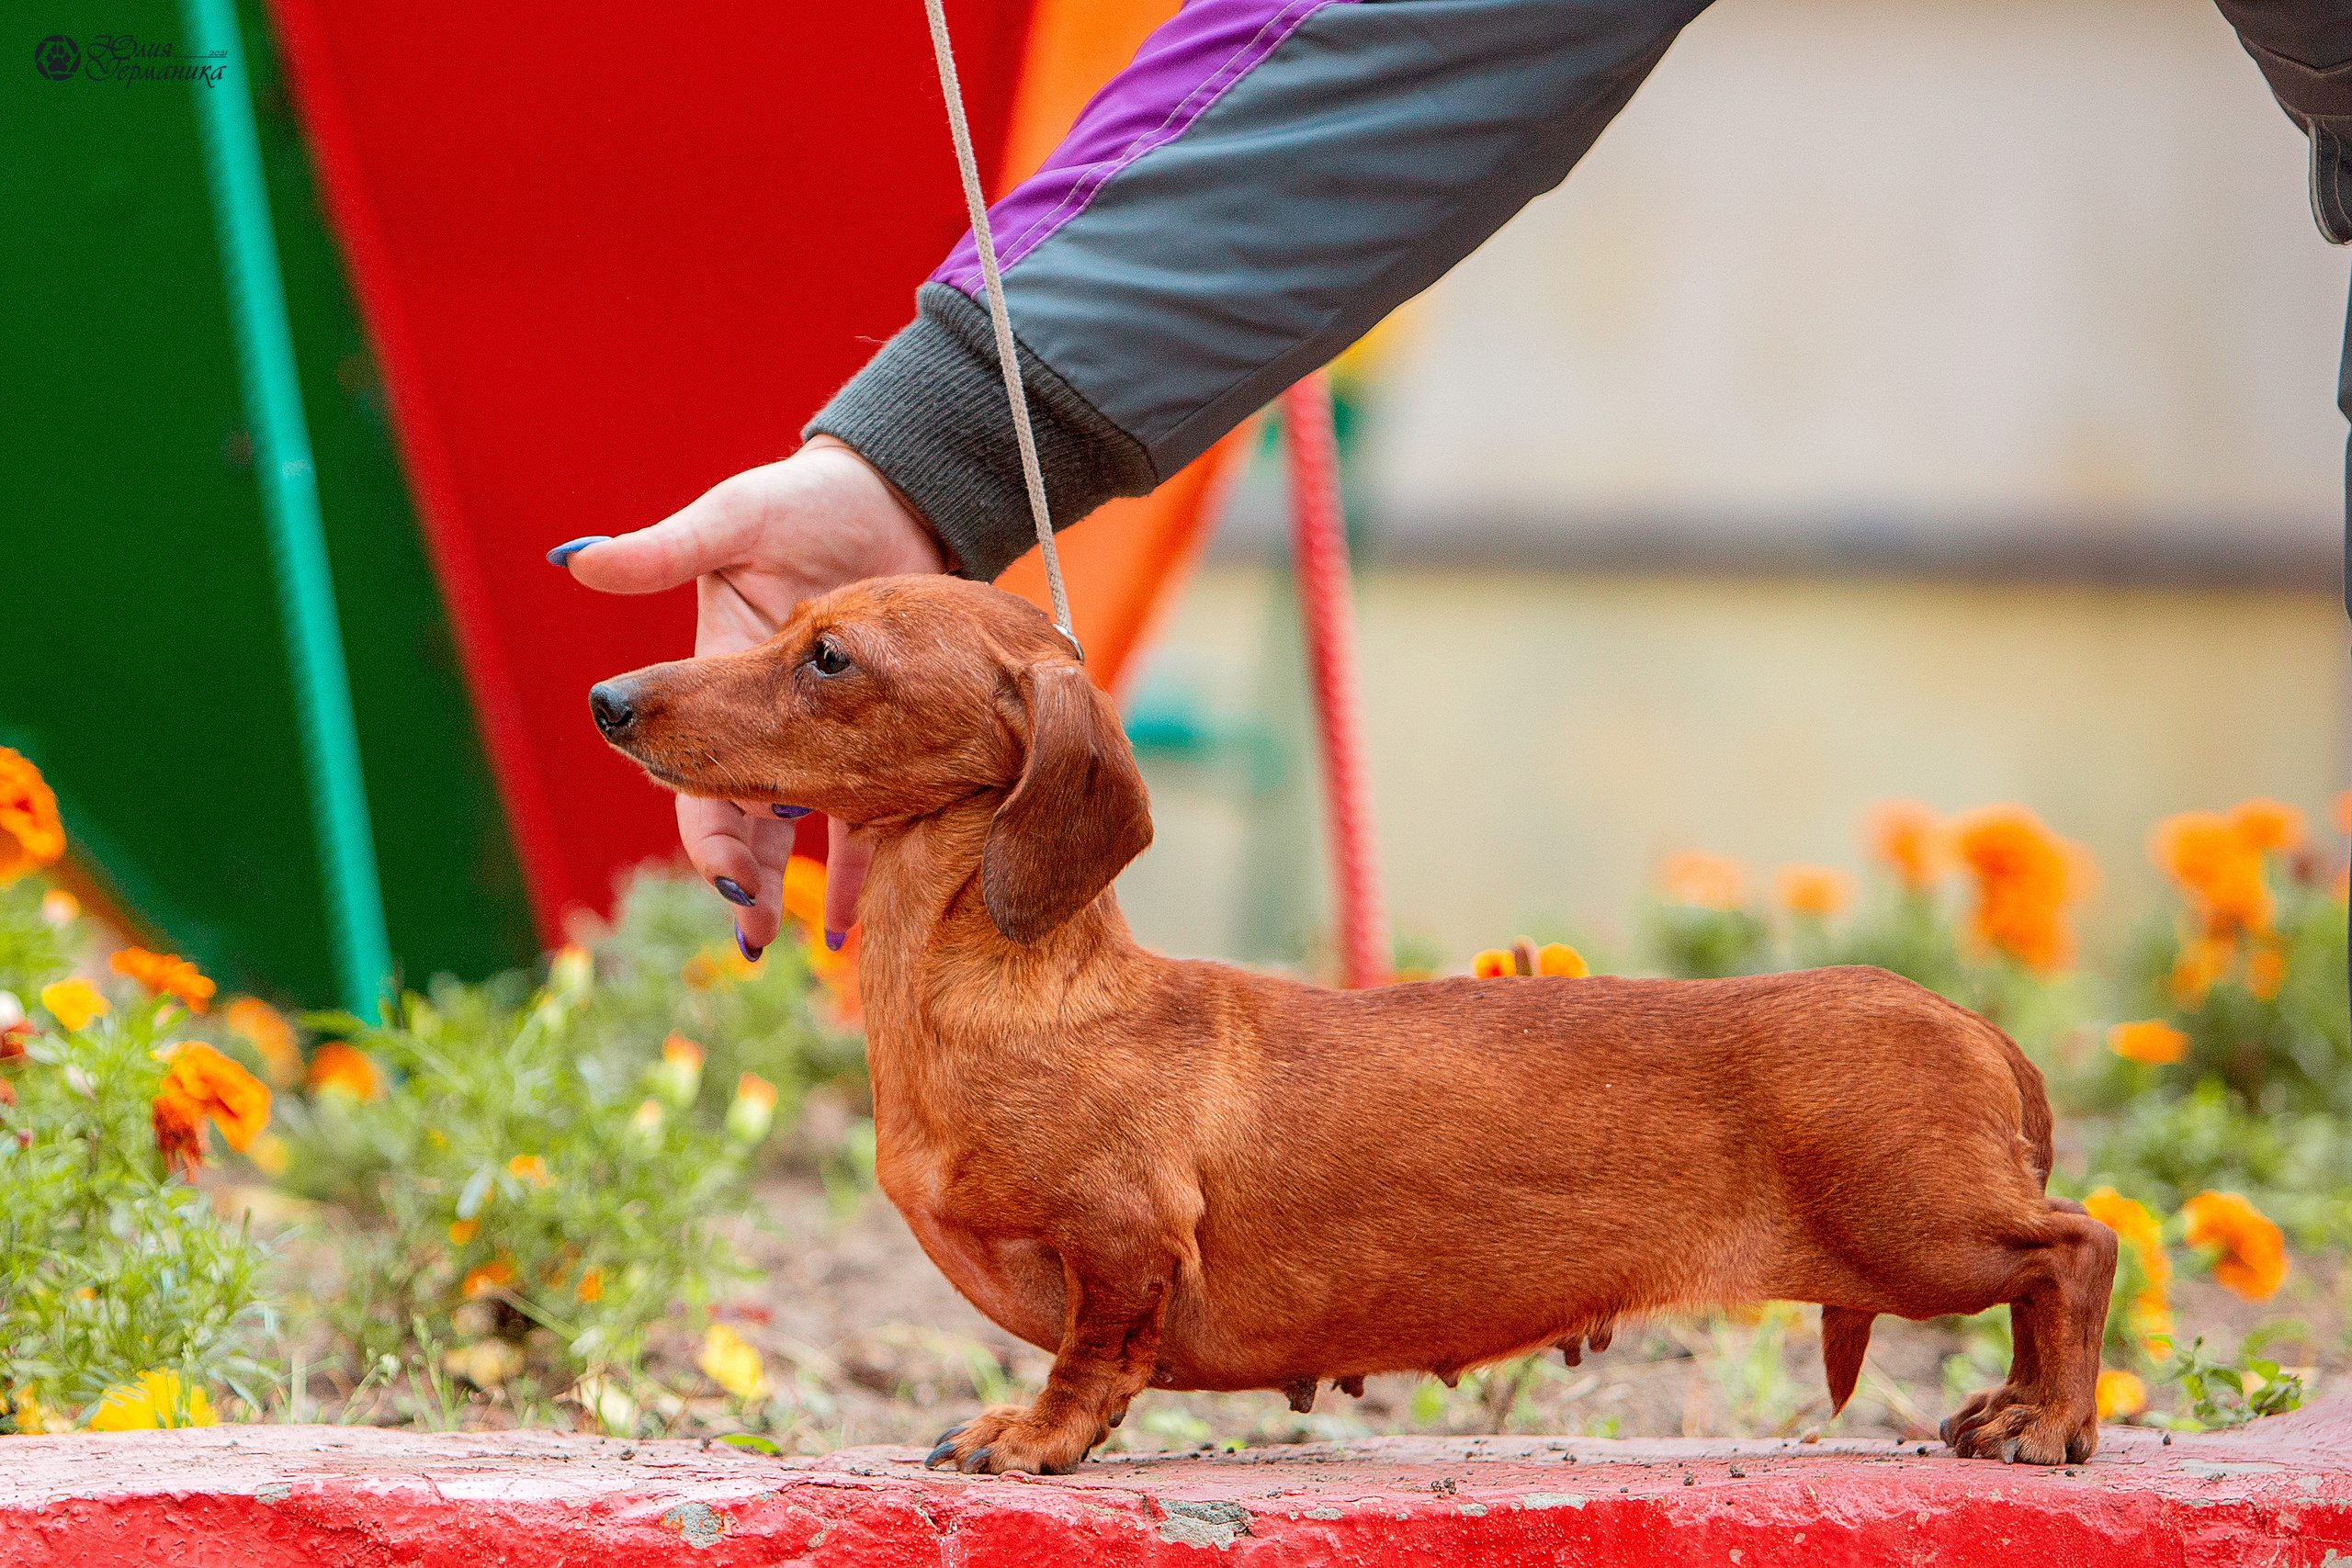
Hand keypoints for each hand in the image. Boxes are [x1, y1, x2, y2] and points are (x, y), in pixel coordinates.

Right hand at [559, 437, 945, 950]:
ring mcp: (826, 724)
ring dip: (802, 881)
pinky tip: (874, 901)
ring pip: (808, 822)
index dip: (705, 829)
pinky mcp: (890, 723)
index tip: (725, 878)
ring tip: (819, 939)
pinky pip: (878, 803)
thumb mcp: (732, 522)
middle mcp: (765, 713)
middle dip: (744, 876)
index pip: (699, 774)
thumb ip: (662, 550)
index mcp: (720, 677)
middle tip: (752, 933)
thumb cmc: (808, 500)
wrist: (896, 495)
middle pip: (747, 814)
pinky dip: (871, 853)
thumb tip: (574, 561)